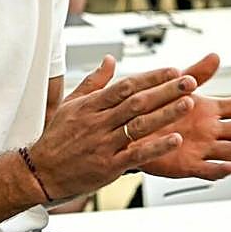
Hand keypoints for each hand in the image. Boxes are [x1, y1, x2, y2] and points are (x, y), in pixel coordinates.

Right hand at [30, 57, 197, 199]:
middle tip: (189, 81)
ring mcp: (103, 144)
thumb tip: (110, 59)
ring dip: (166, 114)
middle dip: (165, 90)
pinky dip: (157, 146)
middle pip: (137, 102)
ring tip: (187, 103)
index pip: (126, 86)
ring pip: (139, 125)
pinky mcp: (108, 166)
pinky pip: (136, 154)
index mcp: (90, 106)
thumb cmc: (56, 138)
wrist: (41, 172)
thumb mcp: (71, 105)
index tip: (172, 70)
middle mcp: (98, 122)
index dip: (151, 78)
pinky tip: (175, 139)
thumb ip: (93, 82)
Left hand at [139, 54, 230, 178]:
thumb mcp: (174, 86)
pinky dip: (219, 170)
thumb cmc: (151, 107)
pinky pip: (207, 169)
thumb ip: (196, 74)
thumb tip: (215, 56)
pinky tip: (230, 167)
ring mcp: (201, 148)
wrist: (127, 129)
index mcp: (208, 111)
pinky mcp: (187, 165)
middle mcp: (209, 131)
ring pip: (229, 149)